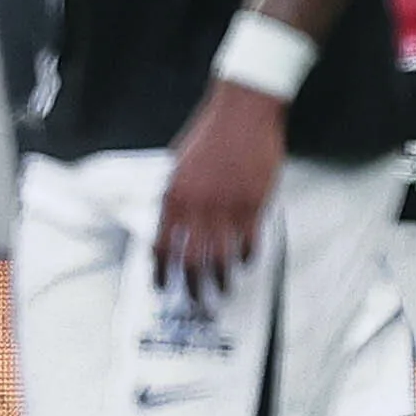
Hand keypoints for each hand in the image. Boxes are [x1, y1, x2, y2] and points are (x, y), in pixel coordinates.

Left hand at [154, 81, 284, 299]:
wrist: (243, 112)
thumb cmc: (211, 135)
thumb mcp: (180, 167)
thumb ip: (177, 198)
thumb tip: (174, 228)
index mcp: (174, 197)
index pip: (161, 246)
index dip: (162, 272)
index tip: (163, 288)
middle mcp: (197, 206)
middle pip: (191, 260)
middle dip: (193, 287)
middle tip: (198, 303)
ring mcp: (227, 206)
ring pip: (221, 257)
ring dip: (222, 279)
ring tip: (224, 290)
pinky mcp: (254, 203)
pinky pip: (249, 241)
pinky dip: (247, 256)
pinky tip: (247, 262)